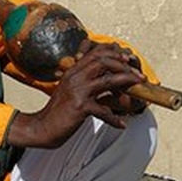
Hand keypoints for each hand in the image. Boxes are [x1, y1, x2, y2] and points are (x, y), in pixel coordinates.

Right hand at [6, 42, 147, 147]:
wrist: (42, 128)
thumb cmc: (58, 112)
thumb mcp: (70, 91)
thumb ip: (85, 82)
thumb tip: (105, 80)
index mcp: (73, 71)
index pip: (95, 53)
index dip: (114, 52)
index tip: (127, 57)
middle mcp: (75, 77)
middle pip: (103, 61)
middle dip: (124, 64)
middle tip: (138, 73)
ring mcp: (77, 91)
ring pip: (107, 80)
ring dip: (127, 81)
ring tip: (139, 86)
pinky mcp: (79, 107)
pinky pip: (103, 110)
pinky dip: (114, 118)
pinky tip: (122, 124)